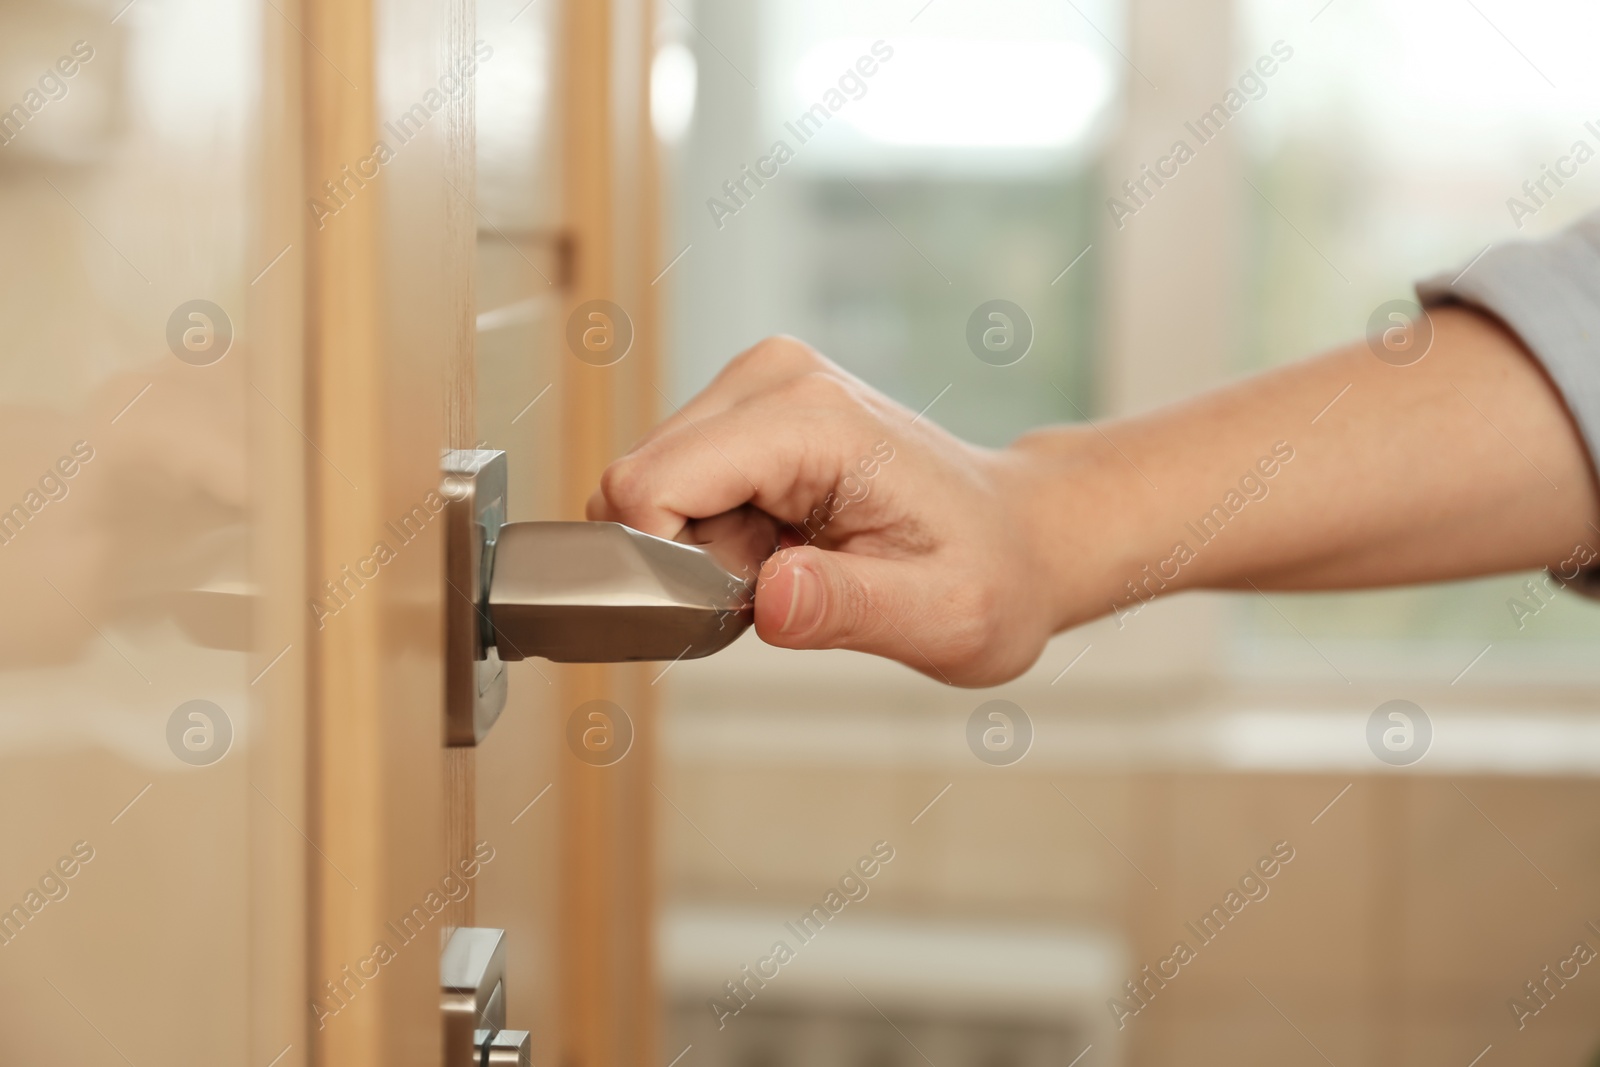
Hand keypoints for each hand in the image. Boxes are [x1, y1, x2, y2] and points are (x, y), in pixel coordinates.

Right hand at [588, 336, 1063, 685]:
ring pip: (649, 485)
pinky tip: (781, 542)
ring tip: (791, 561)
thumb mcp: (942, 618)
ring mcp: (758, 382)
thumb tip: (771, 599)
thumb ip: (849, 609)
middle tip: (781, 582)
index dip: (666, 567)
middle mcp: (773, 377)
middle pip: (638, 484)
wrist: (1017, 536)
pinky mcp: (748, 404)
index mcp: (813, 419)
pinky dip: (710, 531)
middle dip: (686, 559)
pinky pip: (674, 481)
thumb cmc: (989, 575)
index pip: (649, 485)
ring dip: (700, 548)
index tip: (741, 602)